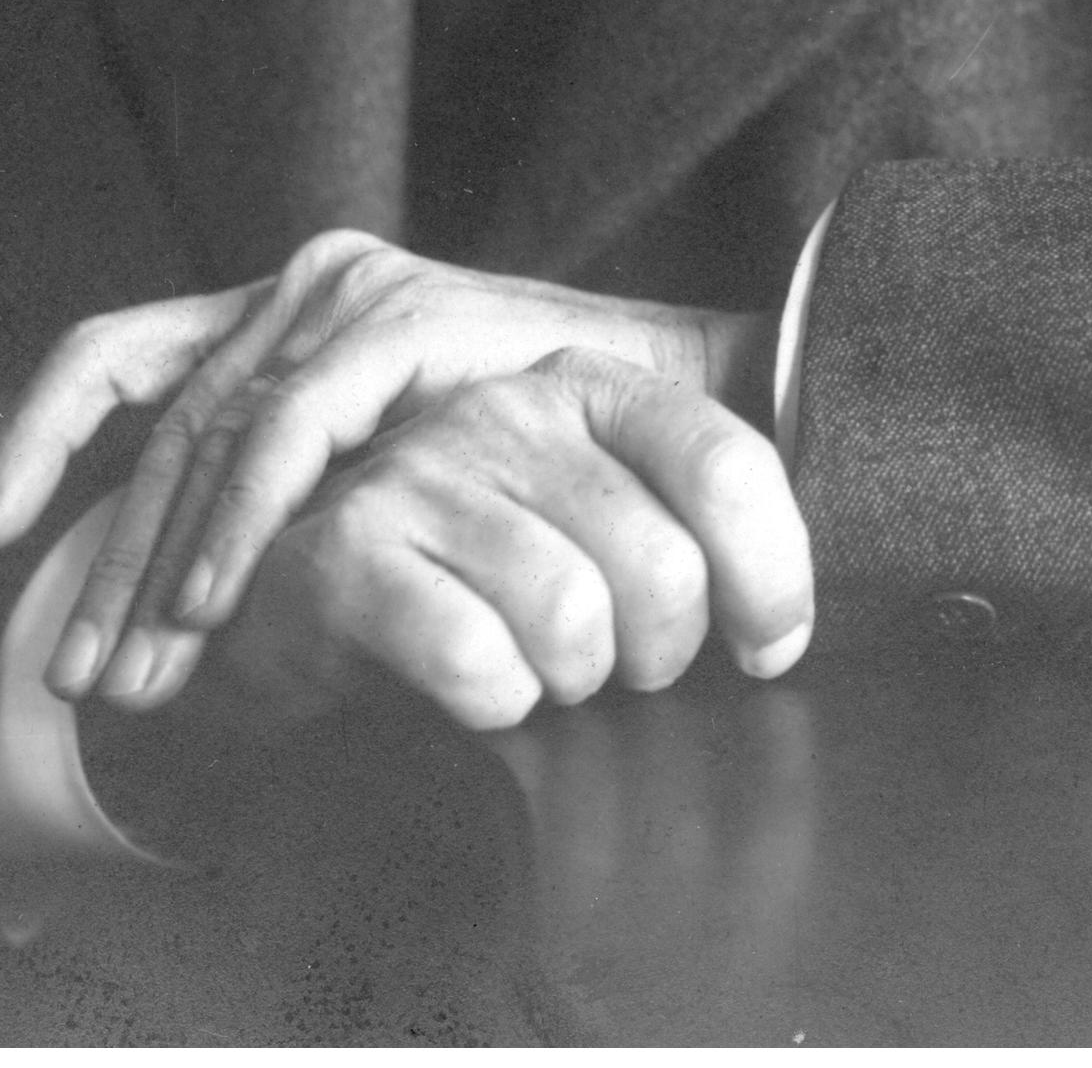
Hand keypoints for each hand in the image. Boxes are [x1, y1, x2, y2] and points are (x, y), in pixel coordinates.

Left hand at [0, 230, 803, 725]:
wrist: (677, 402)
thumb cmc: (540, 447)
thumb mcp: (393, 458)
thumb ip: (311, 482)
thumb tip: (187, 586)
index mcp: (289, 308)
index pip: (124, 354)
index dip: (41, 434)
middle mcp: (307, 283)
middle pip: (158, 414)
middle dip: (103, 553)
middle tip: (74, 673)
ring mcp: (352, 292)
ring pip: (209, 429)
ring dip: (157, 558)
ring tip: (136, 673)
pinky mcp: (400, 317)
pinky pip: (287, 427)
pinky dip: (237, 519)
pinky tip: (212, 601)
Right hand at [202, 346, 810, 732]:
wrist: (297, 605)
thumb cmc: (477, 573)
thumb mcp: (594, 522)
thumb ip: (693, 530)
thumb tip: (795, 620)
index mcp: (588, 386)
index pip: (730, 463)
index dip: (774, 579)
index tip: (768, 649)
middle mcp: (509, 409)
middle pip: (665, 567)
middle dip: (657, 658)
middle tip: (608, 668)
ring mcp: (424, 471)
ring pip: (575, 621)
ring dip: (568, 685)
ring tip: (533, 674)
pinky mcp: (349, 552)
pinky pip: (477, 661)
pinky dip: (493, 705)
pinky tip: (469, 689)